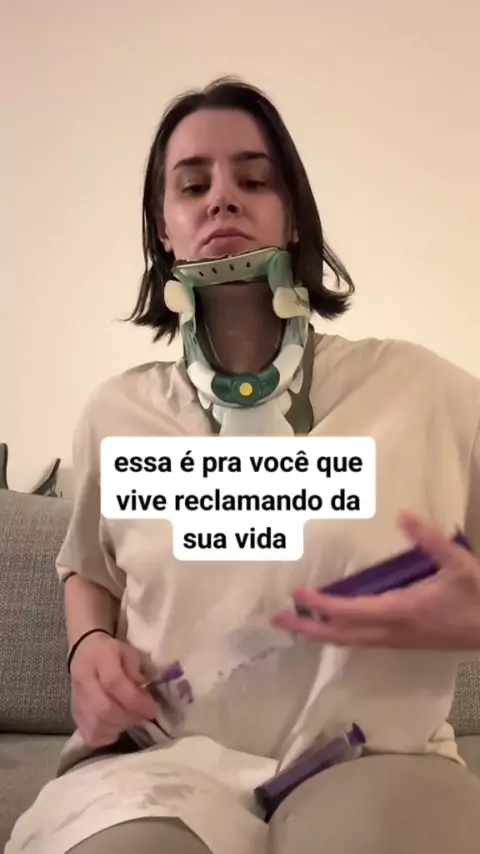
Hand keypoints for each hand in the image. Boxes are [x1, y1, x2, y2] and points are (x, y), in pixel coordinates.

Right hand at [70, 632, 158, 746]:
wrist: (85, 652)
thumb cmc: (111, 652)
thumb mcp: (129, 652)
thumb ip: (136, 671)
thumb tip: (142, 694)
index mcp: (99, 658)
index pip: (114, 684)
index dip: (135, 701)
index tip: (152, 710)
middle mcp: (84, 680)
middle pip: (104, 709)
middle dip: (129, 717)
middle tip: (143, 716)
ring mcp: (76, 700)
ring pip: (97, 725)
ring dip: (120, 727)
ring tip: (131, 719)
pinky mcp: (75, 715)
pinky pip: (90, 735)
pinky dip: (107, 735)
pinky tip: (116, 726)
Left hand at [271, 512, 479, 650]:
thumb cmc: (478, 596)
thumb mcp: (459, 563)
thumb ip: (430, 539)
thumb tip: (403, 515)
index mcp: (401, 612)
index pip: (350, 611)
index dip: (321, 603)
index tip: (295, 593)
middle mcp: (393, 631)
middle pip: (341, 635)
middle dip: (307, 628)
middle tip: (276, 619)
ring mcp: (397, 640)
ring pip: (350, 641)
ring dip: (320, 631)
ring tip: (296, 620)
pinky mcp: (404, 640)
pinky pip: (362, 639)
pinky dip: (340, 632)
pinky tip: (333, 623)